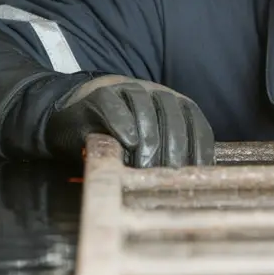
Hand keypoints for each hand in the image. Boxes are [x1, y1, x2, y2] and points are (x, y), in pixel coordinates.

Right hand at [45, 75, 214, 166]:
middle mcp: (157, 94)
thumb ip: (171, 158)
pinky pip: (116, 106)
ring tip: (144, 167)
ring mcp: (129, 90)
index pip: (196, 125)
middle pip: (173, 121)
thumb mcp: (150, 150)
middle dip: (172, 151)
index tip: (194, 175)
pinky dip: (124, 124)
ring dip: (148, 141)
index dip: (198, 150)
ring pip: (146, 112)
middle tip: (164, 178)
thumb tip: (192, 184)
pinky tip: (128, 142)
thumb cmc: (120, 142)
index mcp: (176, 106)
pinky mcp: (102, 95)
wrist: (75, 120)